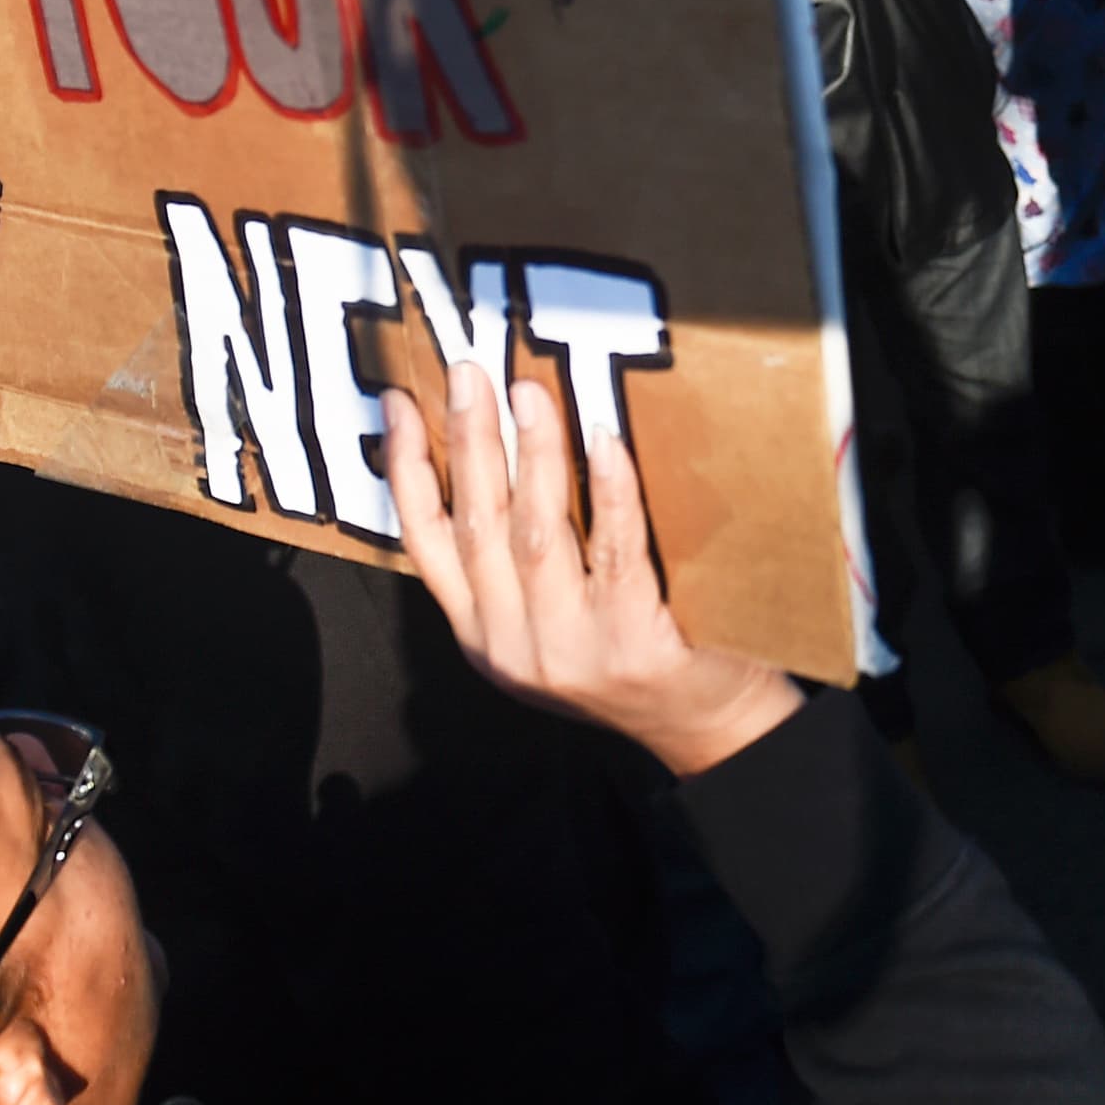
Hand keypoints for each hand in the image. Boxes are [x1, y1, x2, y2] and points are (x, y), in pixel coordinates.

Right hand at [382, 363, 803, 776]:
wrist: (705, 730)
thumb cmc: (632, 656)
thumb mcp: (548, 625)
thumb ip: (513, 566)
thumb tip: (490, 456)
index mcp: (481, 635)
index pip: (425, 542)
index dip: (406, 468)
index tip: (400, 402)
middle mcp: (512, 645)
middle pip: (477, 525)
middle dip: (468, 441)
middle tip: (469, 374)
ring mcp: (569, 648)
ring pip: (535, 533)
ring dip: (530, 455)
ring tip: (529, 394)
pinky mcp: (631, 643)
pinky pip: (615, 552)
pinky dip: (608, 492)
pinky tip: (603, 442)